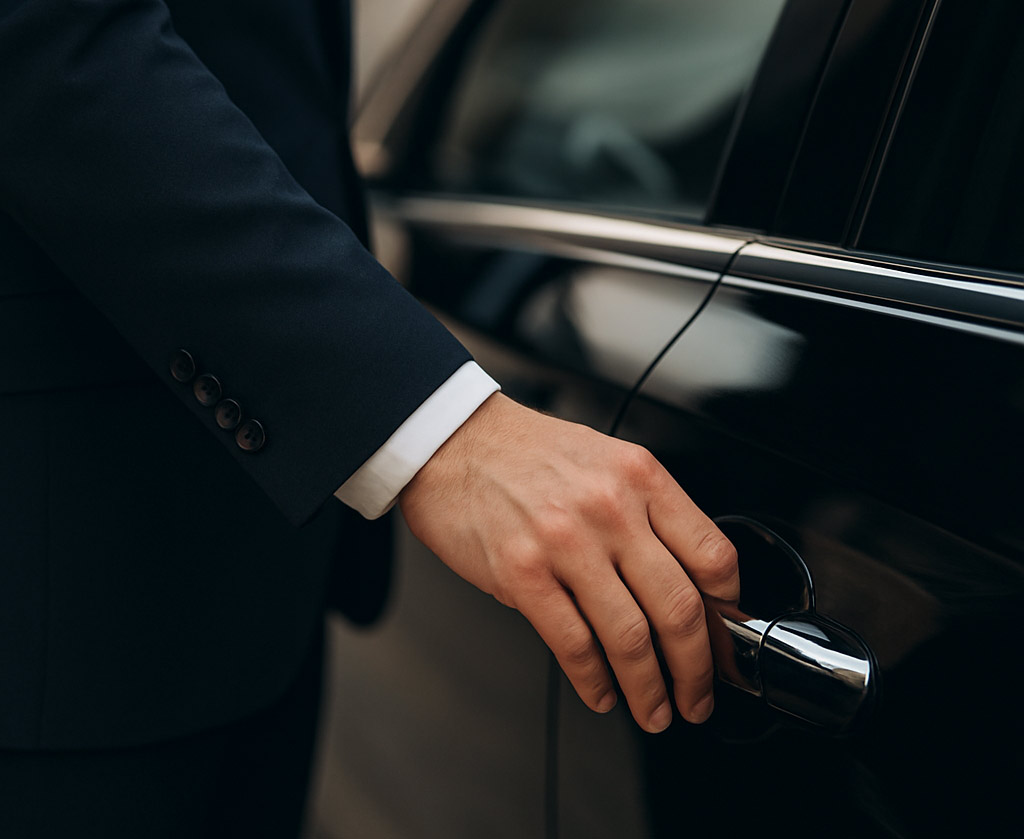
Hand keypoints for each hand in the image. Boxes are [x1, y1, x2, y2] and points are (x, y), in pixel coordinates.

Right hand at [399, 393, 738, 732]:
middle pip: (678, 608)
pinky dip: (593, 681)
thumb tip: (685, 581)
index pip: (712, 555)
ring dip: (649, 690)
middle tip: (698, 696)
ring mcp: (565, 542)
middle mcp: (610, 508)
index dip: (727, 610)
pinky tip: (601, 693)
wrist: (455, 441)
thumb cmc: (528, 453)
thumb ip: (649, 513)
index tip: (724, 636)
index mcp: (640, 476)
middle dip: (697, 670)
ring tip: (654, 710)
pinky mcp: (521, 573)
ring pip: (629, 638)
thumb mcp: (606, 461)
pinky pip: (573, 644)